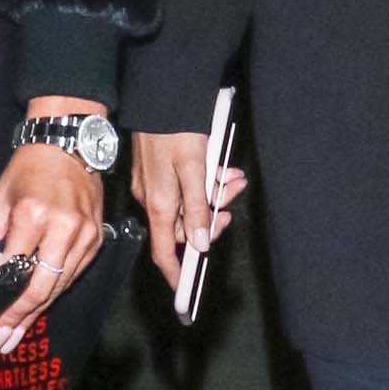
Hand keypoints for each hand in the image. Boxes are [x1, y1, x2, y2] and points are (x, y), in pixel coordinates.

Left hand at [0, 142, 103, 355]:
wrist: (68, 144)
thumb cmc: (29, 169)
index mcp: (34, 215)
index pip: (14, 270)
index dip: (1, 301)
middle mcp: (63, 228)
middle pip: (42, 287)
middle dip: (20, 317)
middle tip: (3, 340)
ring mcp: (85, 235)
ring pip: (60, 285)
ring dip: (38, 312)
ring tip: (17, 333)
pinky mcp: (97, 239)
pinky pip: (74, 274)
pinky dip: (55, 292)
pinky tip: (39, 307)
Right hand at [131, 129, 250, 287]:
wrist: (161, 96)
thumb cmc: (175, 132)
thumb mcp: (193, 170)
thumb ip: (197, 208)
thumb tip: (200, 245)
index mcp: (159, 204)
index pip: (166, 251)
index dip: (176, 273)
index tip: (186, 293)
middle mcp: (153, 199)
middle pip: (187, 225)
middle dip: (214, 215)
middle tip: (234, 193)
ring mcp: (155, 185)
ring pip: (190, 203)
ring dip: (215, 194)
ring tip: (233, 176)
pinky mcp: (160, 170)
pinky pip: (186, 186)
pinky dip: (206, 181)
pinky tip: (222, 167)